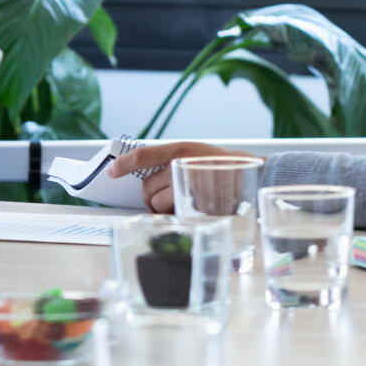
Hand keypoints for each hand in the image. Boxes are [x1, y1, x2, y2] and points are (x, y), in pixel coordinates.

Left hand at [107, 140, 236, 211]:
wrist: (254, 173)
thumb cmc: (221, 165)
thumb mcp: (194, 153)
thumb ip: (170, 162)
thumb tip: (147, 180)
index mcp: (179, 150)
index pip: (142, 156)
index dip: (123, 164)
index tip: (111, 172)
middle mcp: (180, 166)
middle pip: (147, 188)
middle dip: (151, 196)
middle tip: (163, 196)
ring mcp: (187, 186)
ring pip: (157, 204)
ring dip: (164, 208)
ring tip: (183, 201)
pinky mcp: (195, 205)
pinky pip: (172, 215)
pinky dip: (176, 215)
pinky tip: (189, 208)